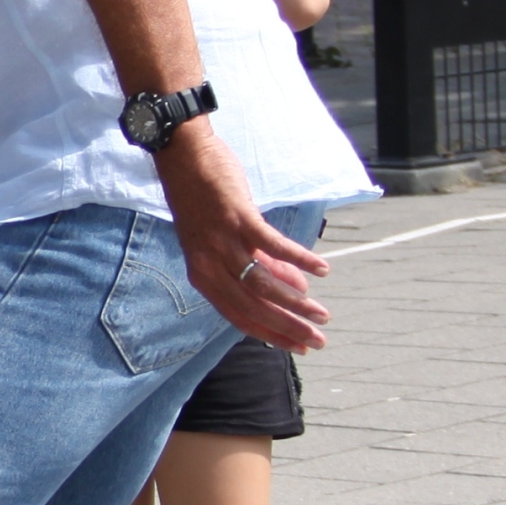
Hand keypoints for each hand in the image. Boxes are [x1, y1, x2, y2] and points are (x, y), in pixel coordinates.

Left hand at [154, 125, 329, 349]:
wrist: (183, 157)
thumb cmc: (206, 200)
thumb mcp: (226, 241)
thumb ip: (261, 266)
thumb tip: (296, 289)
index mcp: (204, 276)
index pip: (240, 317)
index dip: (271, 334)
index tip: (298, 347)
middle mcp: (210, 265)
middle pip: (254, 307)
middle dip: (289, 328)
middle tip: (318, 340)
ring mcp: (223, 243)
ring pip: (263, 284)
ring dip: (296, 303)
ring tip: (322, 314)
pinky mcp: (238, 219)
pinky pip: (273, 246)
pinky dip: (300, 260)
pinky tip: (322, 270)